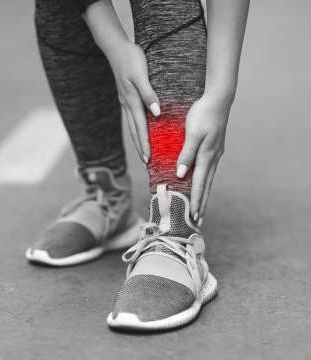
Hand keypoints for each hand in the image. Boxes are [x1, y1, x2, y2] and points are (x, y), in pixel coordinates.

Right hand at [104, 41, 159, 162]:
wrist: (116, 48)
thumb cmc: (131, 59)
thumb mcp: (141, 75)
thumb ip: (148, 94)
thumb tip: (157, 113)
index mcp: (132, 101)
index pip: (140, 128)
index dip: (144, 144)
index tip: (148, 158)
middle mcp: (127, 105)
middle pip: (134, 131)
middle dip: (140, 147)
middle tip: (146, 162)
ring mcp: (125, 102)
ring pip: (132, 126)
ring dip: (137, 140)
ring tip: (142, 152)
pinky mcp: (126, 97)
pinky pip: (132, 118)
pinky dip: (136, 128)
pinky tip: (140, 130)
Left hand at [177, 94, 232, 224]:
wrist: (218, 99)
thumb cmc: (203, 114)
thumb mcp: (193, 133)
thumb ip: (187, 154)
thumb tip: (181, 175)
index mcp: (206, 156)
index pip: (199, 184)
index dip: (195, 201)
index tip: (193, 216)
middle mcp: (212, 158)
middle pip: (205, 186)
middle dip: (201, 204)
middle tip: (198, 221)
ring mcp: (214, 154)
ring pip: (207, 180)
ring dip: (203, 195)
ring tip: (199, 208)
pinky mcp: (213, 149)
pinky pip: (207, 171)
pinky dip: (203, 183)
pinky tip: (200, 185)